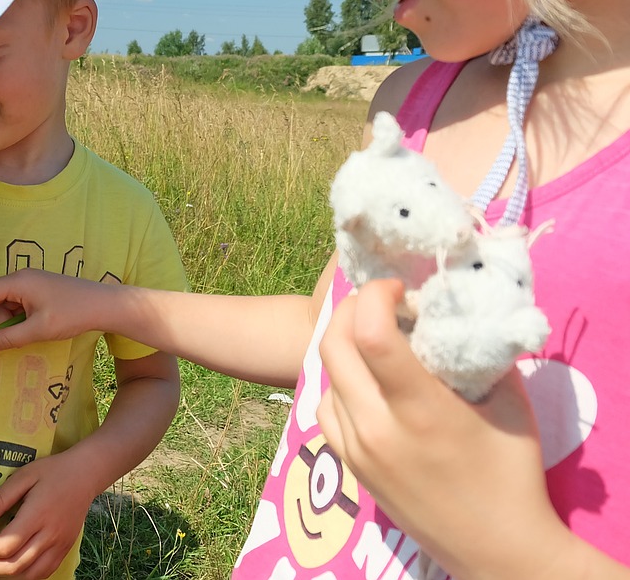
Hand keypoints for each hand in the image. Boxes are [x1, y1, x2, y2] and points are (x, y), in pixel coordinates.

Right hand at [0, 269, 107, 350]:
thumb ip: (8, 338)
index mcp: (17, 281)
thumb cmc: (72, 314)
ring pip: (3, 303)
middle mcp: (20, 277)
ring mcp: (30, 282)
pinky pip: (16, 303)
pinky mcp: (38, 290)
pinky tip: (27, 329)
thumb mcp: (38, 330)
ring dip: (2, 321)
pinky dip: (15, 318)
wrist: (104, 305)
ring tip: (21, 335)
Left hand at [0, 453, 92, 578]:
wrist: (85, 475)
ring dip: (4, 575)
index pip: (6, 546)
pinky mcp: (65, 550)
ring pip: (29, 576)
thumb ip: (0, 499)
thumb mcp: (23, 476)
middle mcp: (49, 536)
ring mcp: (59, 546)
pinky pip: (43, 573)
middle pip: (14, 566)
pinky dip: (24, 576)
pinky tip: (12, 566)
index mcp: (37, 515)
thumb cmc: (52, 472)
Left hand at [318, 279, 574, 578]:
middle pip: (334, 346)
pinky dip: (338, 383)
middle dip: (351, 309)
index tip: (396, 288)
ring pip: (325, 375)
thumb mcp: (511, 406)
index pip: (372, 336)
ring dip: (344, 345)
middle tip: (379, 302)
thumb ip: (480, 355)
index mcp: (421, 411)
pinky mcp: (349, 466)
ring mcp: (357, 450)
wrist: (495, 550)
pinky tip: (364, 379)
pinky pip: (325, 408)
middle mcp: (378, 429)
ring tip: (374, 337)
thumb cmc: (512, 476)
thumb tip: (458, 312)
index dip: (375, 297)